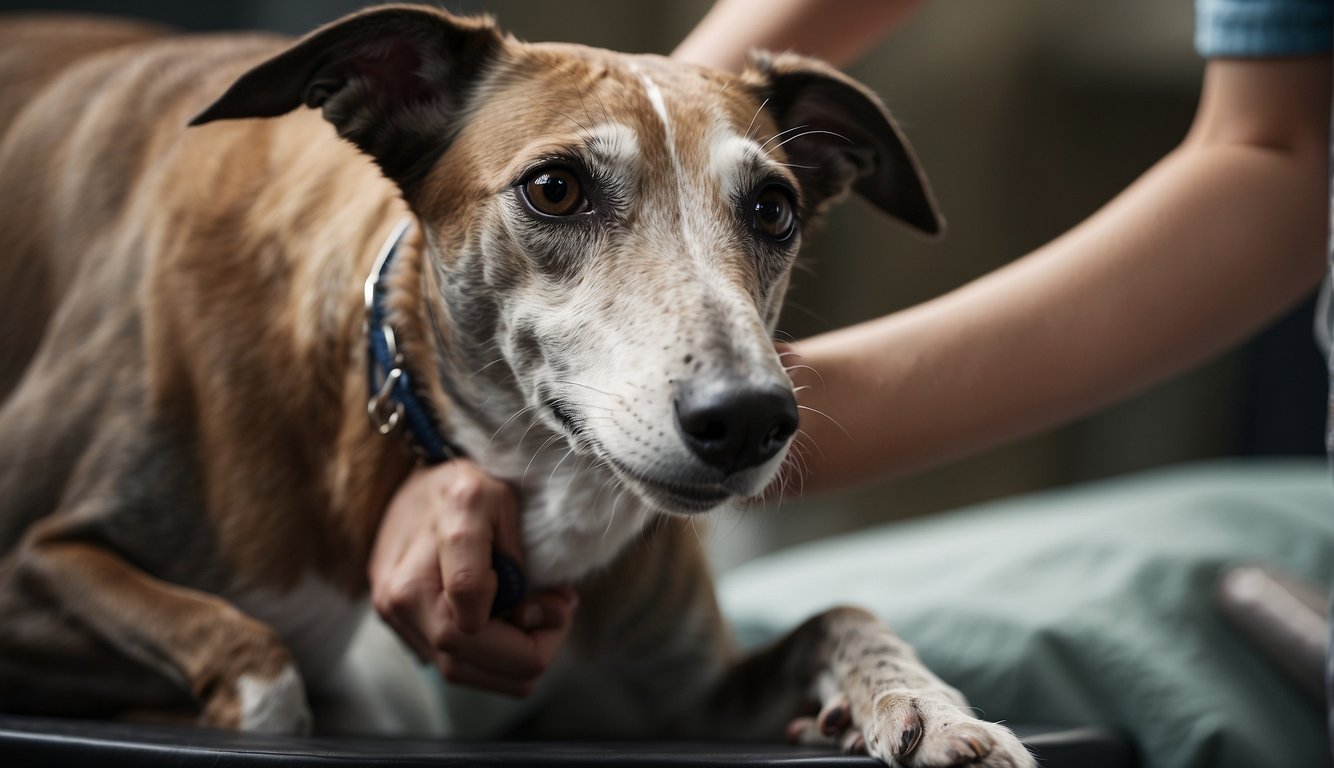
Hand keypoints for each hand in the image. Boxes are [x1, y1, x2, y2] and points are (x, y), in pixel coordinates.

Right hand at [368, 460, 577, 695]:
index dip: (531, 630)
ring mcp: (391, 612)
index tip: (558, 601)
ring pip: (455, 673)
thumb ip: (522, 563)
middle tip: (551, 615)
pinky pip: (444, 661)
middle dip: (523, 653)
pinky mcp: (393, 622)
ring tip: (529, 616)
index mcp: (438, 551)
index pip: (477, 628)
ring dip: (504, 660)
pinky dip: (483, 654)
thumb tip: (540, 617)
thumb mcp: (505, 503)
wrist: (416, 479)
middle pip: (464, 663)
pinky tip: (501, 620)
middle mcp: (402, 591)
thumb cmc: (469, 486)